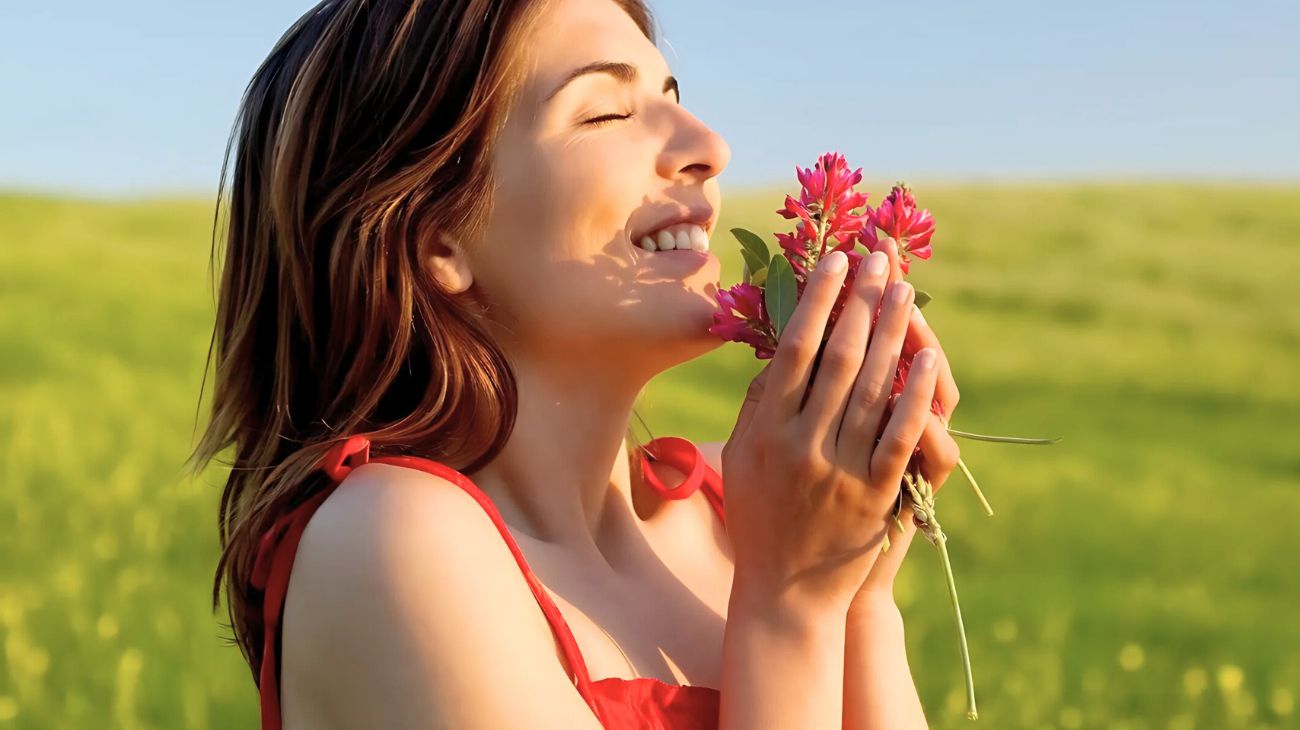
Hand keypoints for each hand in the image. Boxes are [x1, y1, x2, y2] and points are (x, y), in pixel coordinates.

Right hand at [721, 247, 941, 618]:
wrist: (783, 595)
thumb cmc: (758, 520)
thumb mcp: (739, 460)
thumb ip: (756, 407)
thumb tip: (776, 351)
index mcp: (764, 430)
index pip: (794, 349)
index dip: (818, 301)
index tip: (837, 263)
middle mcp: (800, 444)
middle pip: (838, 357)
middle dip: (861, 302)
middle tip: (880, 261)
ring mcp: (839, 470)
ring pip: (872, 388)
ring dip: (892, 334)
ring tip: (906, 291)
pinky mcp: (874, 495)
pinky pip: (899, 436)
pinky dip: (915, 395)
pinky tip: (928, 358)